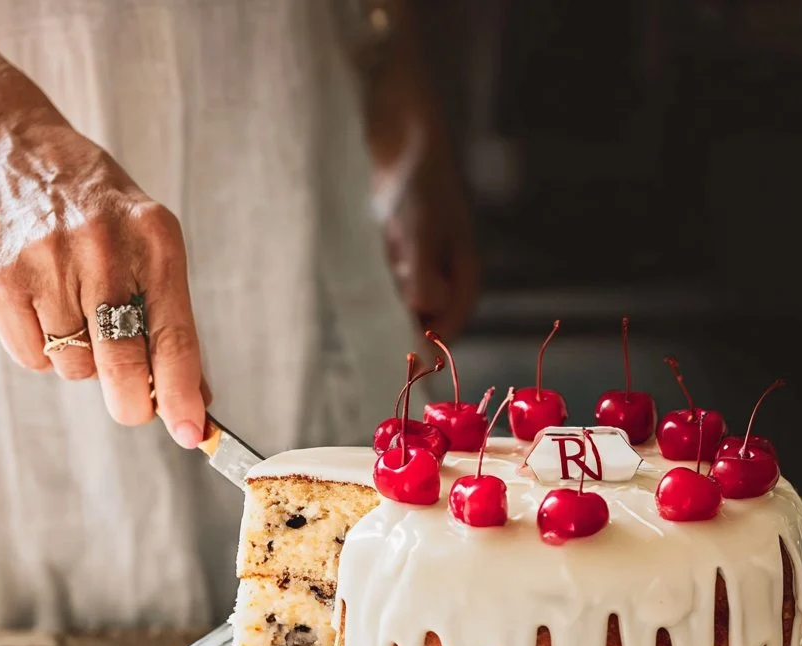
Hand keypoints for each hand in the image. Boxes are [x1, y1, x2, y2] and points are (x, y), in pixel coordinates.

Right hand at [0, 114, 205, 447]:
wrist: (15, 151)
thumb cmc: (98, 210)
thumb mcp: (151, 246)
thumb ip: (173, 322)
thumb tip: (196, 400)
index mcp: (155, 242)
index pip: (174, 338)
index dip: (181, 396)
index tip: (192, 433)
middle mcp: (103, 250)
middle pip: (122, 365)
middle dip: (132, 403)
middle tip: (133, 404)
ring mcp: (49, 264)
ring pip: (76, 369)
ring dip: (83, 363)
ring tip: (79, 314)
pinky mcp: (3, 280)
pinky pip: (34, 359)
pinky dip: (44, 351)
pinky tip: (47, 309)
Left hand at [361, 3, 478, 341]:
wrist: (395, 122)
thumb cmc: (417, 170)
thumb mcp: (421, 221)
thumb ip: (421, 267)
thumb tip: (423, 312)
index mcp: (463, 278)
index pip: (449, 331)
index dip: (424, 353)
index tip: (396, 368)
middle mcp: (440, 279)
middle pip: (420, 326)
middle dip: (394, 341)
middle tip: (363, 358)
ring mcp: (413, 269)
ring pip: (395, 311)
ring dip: (374, 321)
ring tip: (347, 335)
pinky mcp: (386, 257)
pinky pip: (375, 289)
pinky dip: (361, 298)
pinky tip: (338, 304)